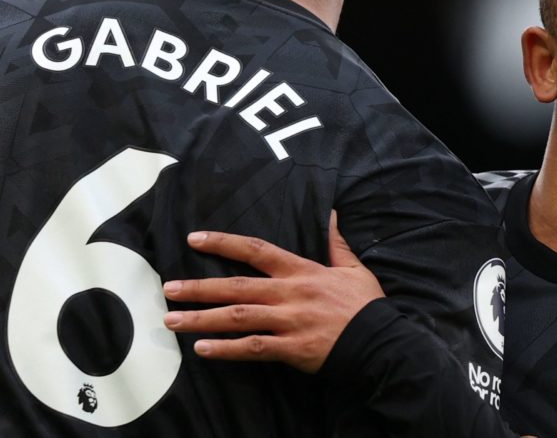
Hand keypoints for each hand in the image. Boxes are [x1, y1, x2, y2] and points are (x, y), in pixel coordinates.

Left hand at [162, 212, 384, 372]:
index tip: (194, 239)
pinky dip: (226, 349)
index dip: (223, 243)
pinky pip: (253, 348)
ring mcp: (289, 321)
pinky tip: (202, 349)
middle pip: (237, 286)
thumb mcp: (353, 268)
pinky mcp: (292, 348)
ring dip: (201, 318)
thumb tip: (332, 214)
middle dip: (199, 287)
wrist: (380, 341)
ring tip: (172, 320)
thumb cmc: (366, 305)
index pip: (256, 249)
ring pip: (238, 317)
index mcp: (302, 270)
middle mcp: (290, 293)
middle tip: (168, 289)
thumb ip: (336, 243)